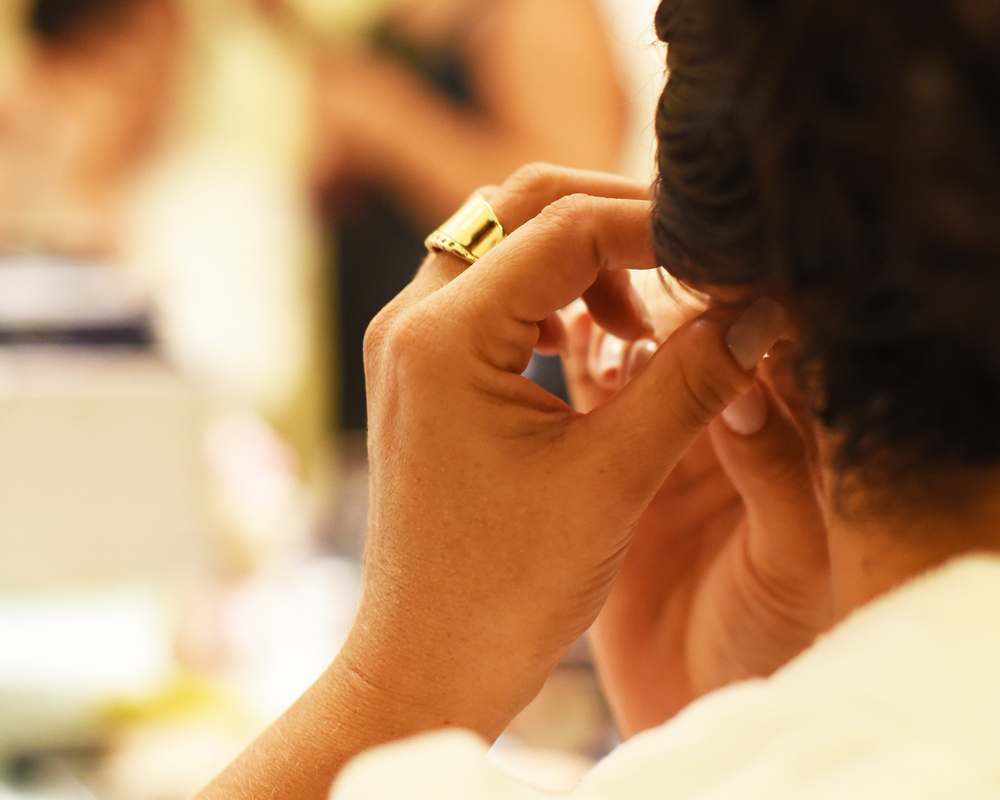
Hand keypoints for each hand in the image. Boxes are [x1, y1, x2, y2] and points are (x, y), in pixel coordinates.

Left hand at [199, 165, 783, 799]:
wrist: (428, 660)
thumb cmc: (507, 589)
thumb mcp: (614, 477)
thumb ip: (691, 378)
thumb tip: (762, 305)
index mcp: (445, 337)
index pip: (567, 226)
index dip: (660, 227)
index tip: (727, 257)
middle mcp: (410, 322)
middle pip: (522, 207)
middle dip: (615, 224)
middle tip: (690, 271)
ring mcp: (405, 344)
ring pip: (500, 242)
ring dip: (579, 259)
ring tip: (641, 324)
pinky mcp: (418, 370)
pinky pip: (485, 292)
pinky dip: (547, 296)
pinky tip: (591, 348)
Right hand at [559, 305, 833, 735]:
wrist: (690, 707)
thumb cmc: (761, 644)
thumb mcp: (789, 563)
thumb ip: (779, 472)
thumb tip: (747, 382)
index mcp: (783, 439)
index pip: (762, 347)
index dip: (736, 306)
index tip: (696, 268)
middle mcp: (724, 428)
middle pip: (695, 337)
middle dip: (665, 302)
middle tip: (622, 277)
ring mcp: (662, 444)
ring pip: (640, 356)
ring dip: (617, 324)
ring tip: (589, 307)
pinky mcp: (605, 466)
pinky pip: (593, 395)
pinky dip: (580, 362)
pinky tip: (561, 338)